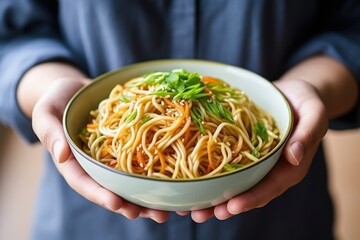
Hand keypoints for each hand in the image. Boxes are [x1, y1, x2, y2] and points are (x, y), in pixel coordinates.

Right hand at [32, 77, 168, 222]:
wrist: (76, 88)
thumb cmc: (56, 100)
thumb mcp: (45, 113)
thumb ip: (50, 133)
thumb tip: (61, 155)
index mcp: (73, 163)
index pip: (85, 183)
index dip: (101, 195)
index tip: (118, 204)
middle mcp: (95, 165)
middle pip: (113, 189)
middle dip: (134, 205)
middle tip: (155, 215)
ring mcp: (111, 157)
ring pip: (130, 181)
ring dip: (149, 196)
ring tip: (169, 208)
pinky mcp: (126, 146)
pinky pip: (141, 160)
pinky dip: (156, 172)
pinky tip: (174, 181)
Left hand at [182, 78, 327, 222]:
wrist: (292, 94)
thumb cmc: (307, 103)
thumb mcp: (314, 113)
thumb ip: (308, 133)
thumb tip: (294, 156)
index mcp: (289, 167)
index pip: (270, 187)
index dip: (251, 198)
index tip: (232, 206)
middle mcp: (270, 169)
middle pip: (247, 192)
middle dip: (224, 205)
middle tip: (201, 214)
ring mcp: (255, 162)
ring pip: (233, 184)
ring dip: (212, 197)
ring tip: (190, 208)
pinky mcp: (242, 153)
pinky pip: (226, 166)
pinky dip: (208, 175)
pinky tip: (190, 180)